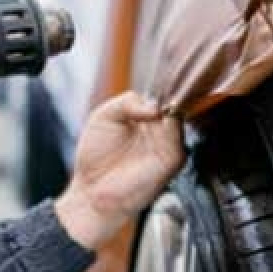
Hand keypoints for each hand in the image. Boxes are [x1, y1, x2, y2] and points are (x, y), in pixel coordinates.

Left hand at [55, 92, 182, 250]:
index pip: (161, 97)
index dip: (160, 89)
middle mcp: (159, 131)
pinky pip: (178, 138)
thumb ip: (127, 101)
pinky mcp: (171, 160)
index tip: (156, 79)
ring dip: (170, 108)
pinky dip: (169, 124)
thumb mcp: (104, 115)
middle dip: (168, 95)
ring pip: (180, 117)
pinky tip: (154, 119)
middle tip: (155, 93)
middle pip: (175, 104)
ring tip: (152, 107)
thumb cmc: (95, 159)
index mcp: (145, 119)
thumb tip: (154, 105)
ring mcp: (167, 145)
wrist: (92, 192)